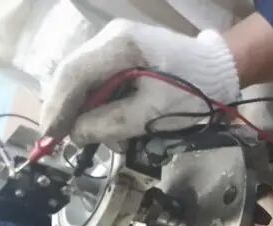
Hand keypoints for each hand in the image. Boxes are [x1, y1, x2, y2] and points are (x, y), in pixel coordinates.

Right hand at [40, 19, 239, 145]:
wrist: (222, 72)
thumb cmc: (194, 93)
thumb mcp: (152, 114)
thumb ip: (110, 124)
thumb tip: (75, 134)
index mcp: (120, 44)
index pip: (73, 74)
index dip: (58, 108)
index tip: (49, 139)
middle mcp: (111, 37)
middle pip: (73, 75)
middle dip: (66, 111)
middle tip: (61, 142)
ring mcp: (117, 43)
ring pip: (85, 79)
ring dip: (85, 110)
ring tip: (94, 137)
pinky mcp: (125, 54)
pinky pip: (101, 80)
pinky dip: (100, 104)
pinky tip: (106, 123)